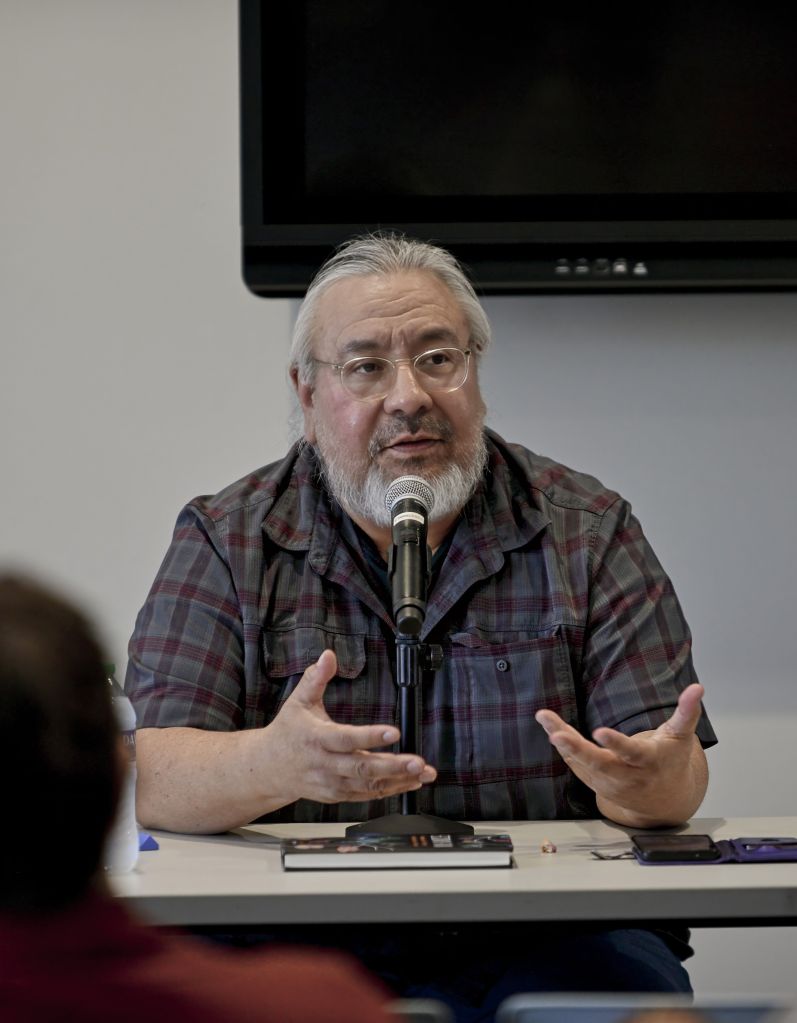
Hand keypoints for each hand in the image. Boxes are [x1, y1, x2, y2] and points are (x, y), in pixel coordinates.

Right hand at [264, 649, 436, 804]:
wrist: (268, 768)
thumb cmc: (288, 732)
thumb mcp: (298, 701)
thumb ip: (315, 678)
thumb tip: (328, 655)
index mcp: (316, 739)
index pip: (345, 738)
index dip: (370, 736)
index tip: (393, 731)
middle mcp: (325, 764)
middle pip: (361, 768)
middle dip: (392, 766)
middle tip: (417, 762)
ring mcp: (331, 783)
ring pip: (367, 786)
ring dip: (397, 780)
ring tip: (422, 773)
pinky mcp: (337, 795)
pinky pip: (366, 795)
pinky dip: (389, 790)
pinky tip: (409, 782)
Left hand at [535, 683, 707, 826]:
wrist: (664, 800)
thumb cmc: (670, 760)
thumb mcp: (681, 736)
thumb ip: (687, 712)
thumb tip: (698, 688)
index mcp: (648, 761)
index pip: (631, 753)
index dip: (616, 744)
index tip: (599, 732)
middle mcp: (626, 775)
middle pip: (599, 764)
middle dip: (577, 749)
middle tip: (556, 735)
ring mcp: (608, 782)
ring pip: (581, 763)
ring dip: (561, 741)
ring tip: (544, 717)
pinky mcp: (595, 782)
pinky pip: (575, 763)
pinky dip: (562, 745)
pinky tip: (549, 725)